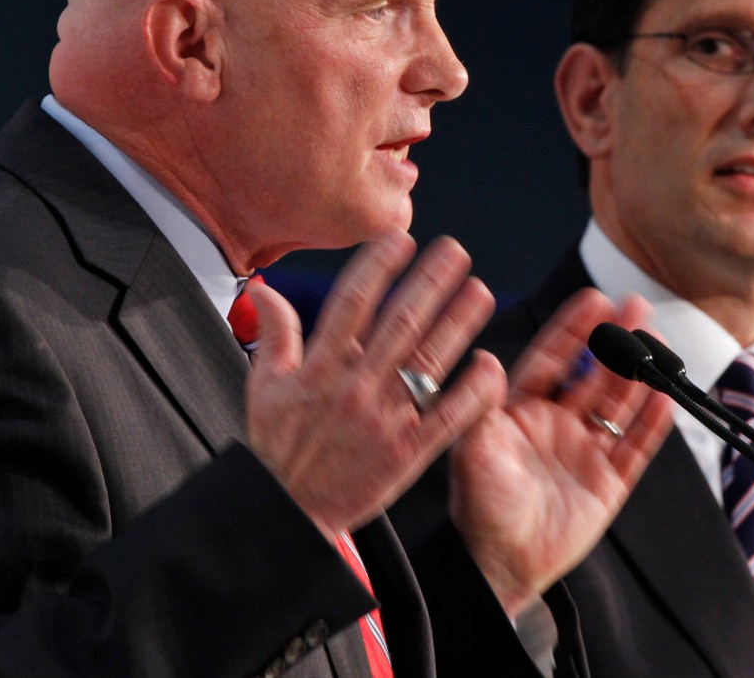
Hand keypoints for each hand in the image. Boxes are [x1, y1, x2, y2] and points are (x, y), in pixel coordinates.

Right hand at [245, 229, 507, 540]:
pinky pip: (446, 418)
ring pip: (427, 362)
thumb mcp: (264, 387)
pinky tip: (489, 366)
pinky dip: (470, 393)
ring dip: (457, 324)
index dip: (378, 266)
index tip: (401, 237)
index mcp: (319, 368)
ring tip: (480, 292)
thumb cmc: (279, 450)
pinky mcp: (406, 454)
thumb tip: (265, 291)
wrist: (287, 515)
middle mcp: (354, 387)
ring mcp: (383, 420)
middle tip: (455, 252)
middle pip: (398, 323)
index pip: (351, 303)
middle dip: (430, 283)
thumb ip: (273, 335)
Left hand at [448, 288, 673, 617]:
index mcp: (521, 410)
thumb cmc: (478, 509)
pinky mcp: (608, 482)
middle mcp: (556, 423)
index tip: (594, 298)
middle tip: (637, 306)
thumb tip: (485, 357)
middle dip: (614, 339)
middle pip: (592, 372)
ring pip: (618, 402)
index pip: (552, 358)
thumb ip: (481, 406)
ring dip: (638, 372)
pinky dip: (651, 423)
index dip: (573, 328)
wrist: (500, 567)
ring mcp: (584, 451)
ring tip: (659, 342)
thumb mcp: (472, 452)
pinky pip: (635, 447)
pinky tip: (665, 396)